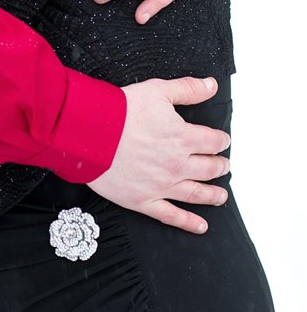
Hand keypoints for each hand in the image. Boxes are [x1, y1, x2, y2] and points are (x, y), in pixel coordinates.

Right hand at [88, 76, 229, 233]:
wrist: (88, 133)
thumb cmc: (120, 111)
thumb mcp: (157, 90)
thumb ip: (187, 89)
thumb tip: (211, 85)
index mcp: (183, 137)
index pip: (214, 141)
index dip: (221, 140)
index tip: (222, 140)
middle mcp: (177, 164)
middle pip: (210, 169)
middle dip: (219, 166)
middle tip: (223, 165)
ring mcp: (162, 185)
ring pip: (197, 194)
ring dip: (213, 195)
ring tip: (221, 196)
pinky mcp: (144, 200)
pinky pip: (171, 215)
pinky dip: (188, 223)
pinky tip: (200, 226)